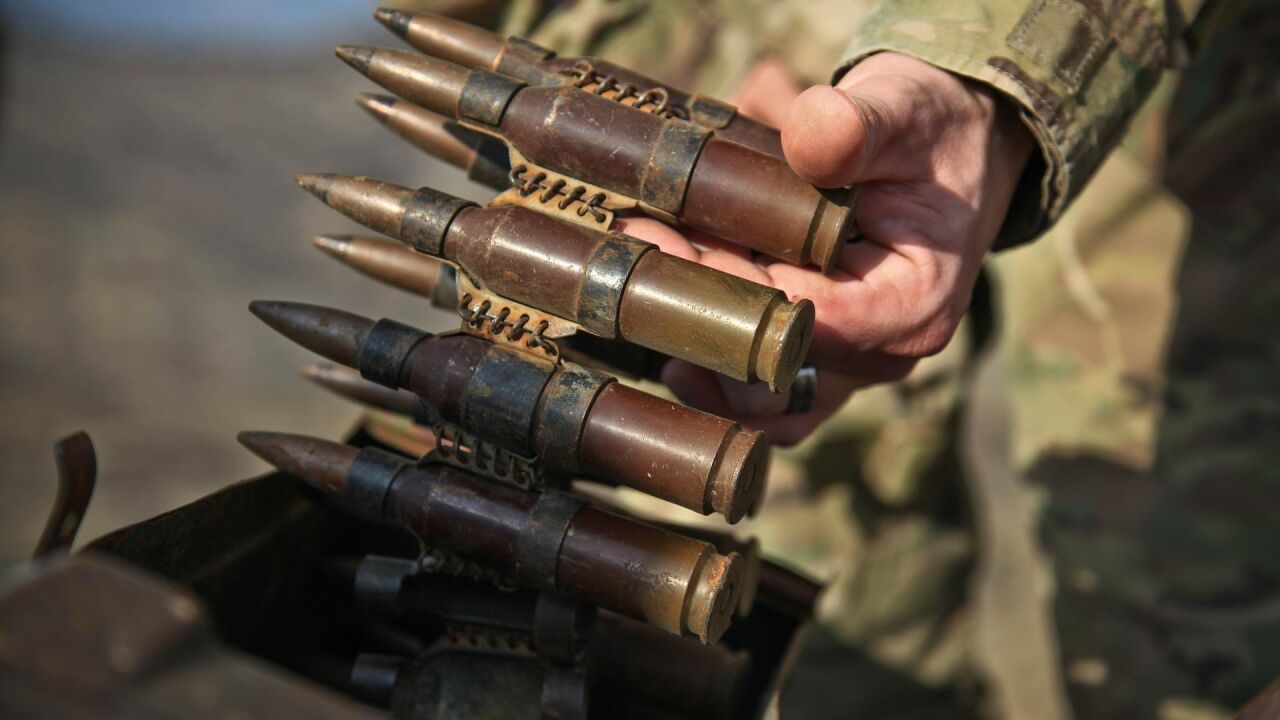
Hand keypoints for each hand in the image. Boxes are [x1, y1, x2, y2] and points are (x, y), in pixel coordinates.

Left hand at [624, 53, 1032, 444]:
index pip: (809, 321)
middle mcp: (885, 355)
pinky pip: (759, 399)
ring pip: (759, 402)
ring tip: (641, 286)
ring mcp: (849, 370)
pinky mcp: (820, 367)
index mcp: (915, 304)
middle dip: (698, 311)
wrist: (947, 153)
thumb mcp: (900, 110)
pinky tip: (663, 331)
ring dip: (696, 348)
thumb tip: (807, 135)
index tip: (666, 239)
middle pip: (774, 365)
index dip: (732, 289)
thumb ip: (857, 125)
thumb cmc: (925, 132)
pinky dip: (711, 369)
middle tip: (636, 245)